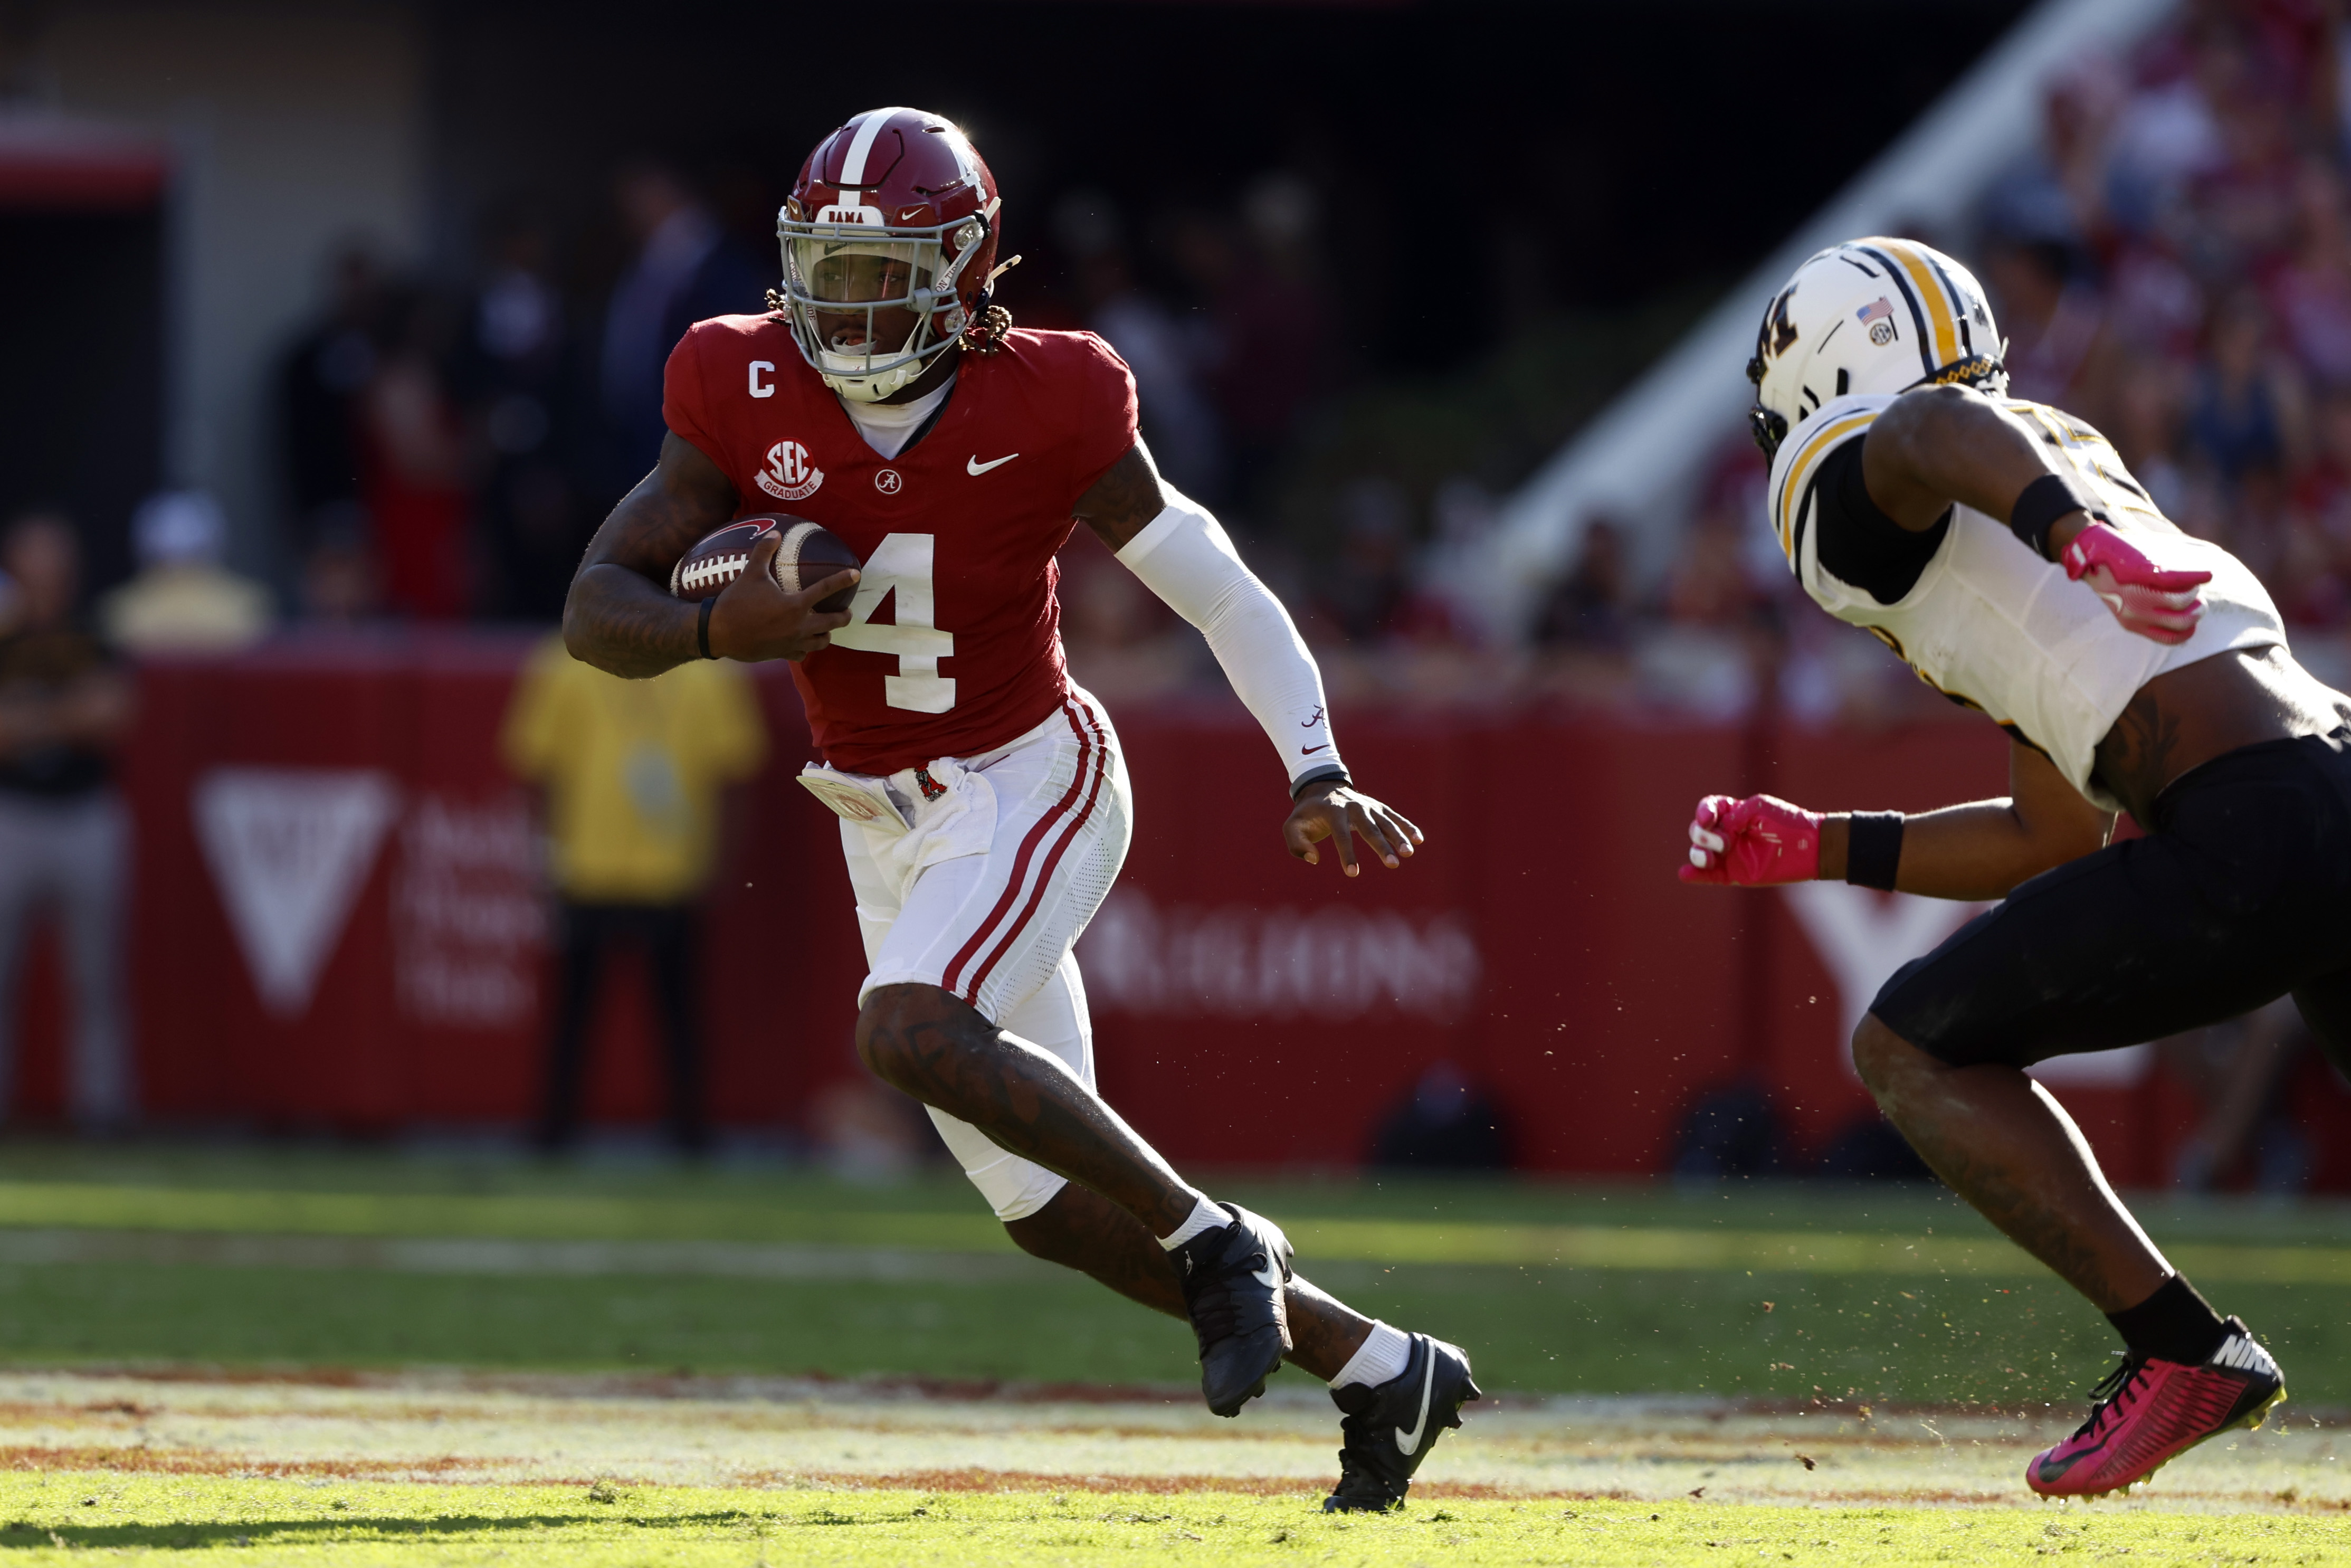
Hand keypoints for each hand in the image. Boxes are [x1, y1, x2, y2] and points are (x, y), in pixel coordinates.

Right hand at [706, 532, 857, 662]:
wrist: (719, 633)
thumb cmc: (736, 602)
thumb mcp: (750, 573)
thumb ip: (763, 551)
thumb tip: (774, 533)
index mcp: (795, 605)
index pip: (825, 590)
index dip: (842, 580)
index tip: (856, 575)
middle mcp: (799, 626)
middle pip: (832, 623)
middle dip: (843, 617)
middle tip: (846, 611)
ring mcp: (792, 643)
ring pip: (821, 642)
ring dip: (826, 635)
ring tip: (826, 629)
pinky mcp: (782, 654)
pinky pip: (802, 654)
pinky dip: (806, 648)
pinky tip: (803, 643)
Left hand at [1283, 782, 1423, 876]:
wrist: (1321, 787)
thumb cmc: (1307, 814)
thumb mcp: (1292, 826)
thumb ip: (1297, 844)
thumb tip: (1314, 859)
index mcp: (1333, 811)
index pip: (1341, 835)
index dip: (1347, 854)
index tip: (1352, 874)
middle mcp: (1353, 806)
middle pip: (1370, 828)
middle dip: (1382, 847)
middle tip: (1393, 864)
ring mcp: (1368, 805)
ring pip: (1386, 822)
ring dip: (1398, 837)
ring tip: (1409, 853)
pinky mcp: (1377, 807)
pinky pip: (1394, 817)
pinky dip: (1406, 826)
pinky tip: (1419, 839)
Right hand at [1679, 793, 1822, 885]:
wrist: (1810, 847)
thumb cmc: (1788, 822)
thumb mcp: (1759, 808)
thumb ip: (1734, 815)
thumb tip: (1718, 830)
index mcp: (1734, 813)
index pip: (1708, 809)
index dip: (1703, 812)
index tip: (1707, 818)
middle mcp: (1728, 833)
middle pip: (1698, 831)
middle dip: (1703, 835)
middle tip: (1725, 842)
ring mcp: (1730, 855)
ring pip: (1699, 853)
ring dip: (1698, 853)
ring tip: (1710, 858)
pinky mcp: (1734, 874)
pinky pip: (1709, 876)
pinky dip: (1695, 875)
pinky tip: (1685, 874)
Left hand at [2061, 521, 2209, 645]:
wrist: (2092, 552)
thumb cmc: (2115, 574)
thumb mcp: (2131, 597)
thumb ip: (2154, 606)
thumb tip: (2185, 605)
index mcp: (2133, 623)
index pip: (2171, 638)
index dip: (2189, 629)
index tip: (2192, 616)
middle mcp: (2136, 614)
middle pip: (2182, 622)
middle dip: (2198, 610)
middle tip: (2196, 597)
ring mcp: (2139, 595)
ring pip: (2181, 601)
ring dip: (2192, 590)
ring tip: (2187, 581)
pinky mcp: (2144, 574)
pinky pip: (2178, 580)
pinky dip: (2196, 576)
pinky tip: (2208, 575)